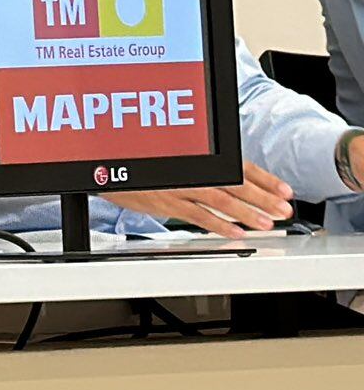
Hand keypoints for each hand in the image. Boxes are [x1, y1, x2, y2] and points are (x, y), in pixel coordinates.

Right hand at [105, 160, 293, 238]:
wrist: (104, 165)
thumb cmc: (139, 161)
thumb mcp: (173, 155)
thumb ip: (201, 165)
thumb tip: (232, 178)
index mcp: (197, 155)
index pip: (238, 165)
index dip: (264, 178)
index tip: (283, 189)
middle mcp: (191, 170)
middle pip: (235, 184)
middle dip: (264, 198)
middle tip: (284, 210)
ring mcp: (179, 186)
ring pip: (221, 200)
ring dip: (248, 213)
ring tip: (268, 223)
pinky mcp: (166, 203)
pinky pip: (197, 216)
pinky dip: (219, 226)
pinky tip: (236, 233)